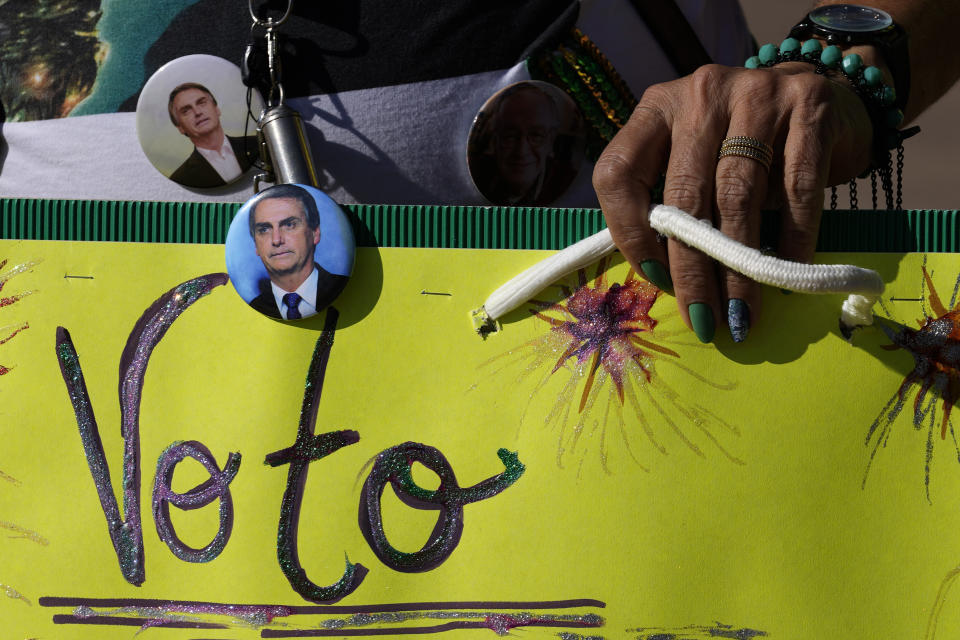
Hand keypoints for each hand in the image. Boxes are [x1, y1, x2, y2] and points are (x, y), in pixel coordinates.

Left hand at [593, 62, 873, 342]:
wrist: (828, 99)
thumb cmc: (746, 148)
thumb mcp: (698, 161)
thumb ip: (673, 202)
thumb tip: (665, 280)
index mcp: (657, 108)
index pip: (620, 171)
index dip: (629, 231)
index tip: (653, 278)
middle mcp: (700, 93)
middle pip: (684, 194)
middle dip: (692, 268)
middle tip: (702, 318)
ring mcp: (756, 92)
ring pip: (738, 195)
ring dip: (739, 265)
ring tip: (742, 314)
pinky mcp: (810, 104)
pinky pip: (796, 187)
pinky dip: (792, 239)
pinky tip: (787, 274)